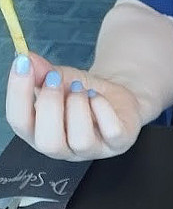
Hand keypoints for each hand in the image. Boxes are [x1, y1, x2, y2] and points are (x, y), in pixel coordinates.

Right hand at [6, 52, 142, 160]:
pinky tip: (97, 97)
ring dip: (78, 106)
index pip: (19, 123)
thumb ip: (40, 71)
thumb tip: (28, 59)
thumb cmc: (80, 93)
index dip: (18, 94)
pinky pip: (111, 132)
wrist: (112, 94)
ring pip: (81, 141)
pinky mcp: (118, 144)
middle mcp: (64, 147)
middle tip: (55, 79)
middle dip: (50, 106)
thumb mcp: (57, 78)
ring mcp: (92, 150)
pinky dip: (102, 108)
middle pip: (48, 143)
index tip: (23, 64)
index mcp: (39, 132)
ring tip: (79, 89)